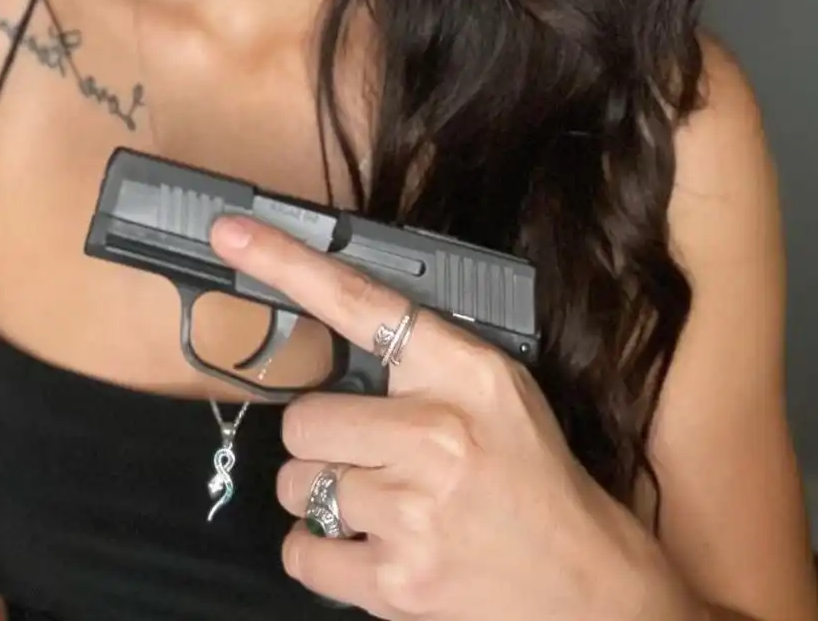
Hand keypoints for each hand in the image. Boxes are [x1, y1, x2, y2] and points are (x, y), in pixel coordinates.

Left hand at [210, 214, 695, 620]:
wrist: (585, 586)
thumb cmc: (531, 476)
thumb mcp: (494, 389)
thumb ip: (421, 355)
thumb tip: (331, 327)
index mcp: (463, 371)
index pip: (360, 301)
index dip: (287, 263)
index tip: (232, 233)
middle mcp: (434, 433)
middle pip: (302, 418)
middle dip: (325, 441)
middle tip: (372, 456)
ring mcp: (412, 512)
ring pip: (298, 485)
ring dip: (325, 495)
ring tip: (383, 503)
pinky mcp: (395, 582)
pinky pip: (302, 551)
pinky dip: (321, 550)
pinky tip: (370, 543)